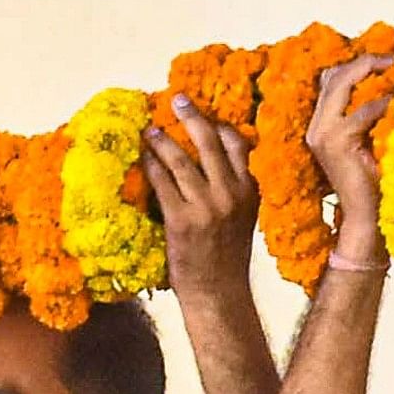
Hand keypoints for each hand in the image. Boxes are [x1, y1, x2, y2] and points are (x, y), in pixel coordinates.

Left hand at [143, 98, 258, 299]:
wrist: (218, 293)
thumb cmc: (228, 257)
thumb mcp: (243, 218)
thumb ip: (234, 189)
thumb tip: (213, 160)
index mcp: (250, 191)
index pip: (238, 144)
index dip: (219, 125)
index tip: (206, 114)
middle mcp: (231, 194)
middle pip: (210, 142)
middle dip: (192, 117)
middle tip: (177, 100)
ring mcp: (206, 207)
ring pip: (181, 160)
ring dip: (162, 141)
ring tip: (150, 130)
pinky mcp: (181, 220)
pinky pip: (162, 183)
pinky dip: (151, 166)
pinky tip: (143, 158)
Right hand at [303, 56, 393, 262]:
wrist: (366, 219)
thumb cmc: (374, 183)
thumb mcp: (371, 141)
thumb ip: (372, 116)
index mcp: (322, 124)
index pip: (332, 79)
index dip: (359, 64)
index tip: (390, 61)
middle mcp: (317, 126)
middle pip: (335, 75)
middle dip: (367, 61)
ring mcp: (323, 134)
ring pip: (343, 84)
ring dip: (375, 74)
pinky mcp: (336, 142)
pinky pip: (364, 111)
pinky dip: (385, 103)